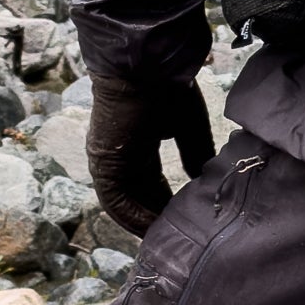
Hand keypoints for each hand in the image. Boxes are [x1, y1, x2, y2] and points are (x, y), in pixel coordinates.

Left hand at [87, 74, 216, 231]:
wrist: (147, 64)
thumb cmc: (168, 87)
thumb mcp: (188, 127)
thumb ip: (195, 155)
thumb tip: (202, 181)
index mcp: (137, 143)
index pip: (150, 182)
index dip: (165, 202)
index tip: (183, 219)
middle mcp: (120, 154)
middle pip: (137, 195)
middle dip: (156, 216)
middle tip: (177, 237)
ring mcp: (108, 159)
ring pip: (124, 202)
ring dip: (144, 222)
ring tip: (167, 240)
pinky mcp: (103, 162)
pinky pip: (114, 199)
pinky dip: (132, 216)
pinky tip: (152, 228)